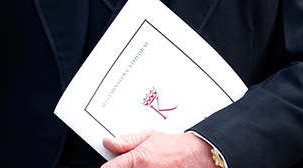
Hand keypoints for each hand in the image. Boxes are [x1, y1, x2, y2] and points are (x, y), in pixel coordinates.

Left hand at [101, 131, 215, 167]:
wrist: (195, 156)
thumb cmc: (174, 147)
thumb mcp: (148, 136)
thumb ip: (125, 141)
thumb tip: (108, 142)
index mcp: (138, 159)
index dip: (107, 166)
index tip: (108, 165)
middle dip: (122, 167)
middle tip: (133, 162)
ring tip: (145, 165)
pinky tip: (150, 167)